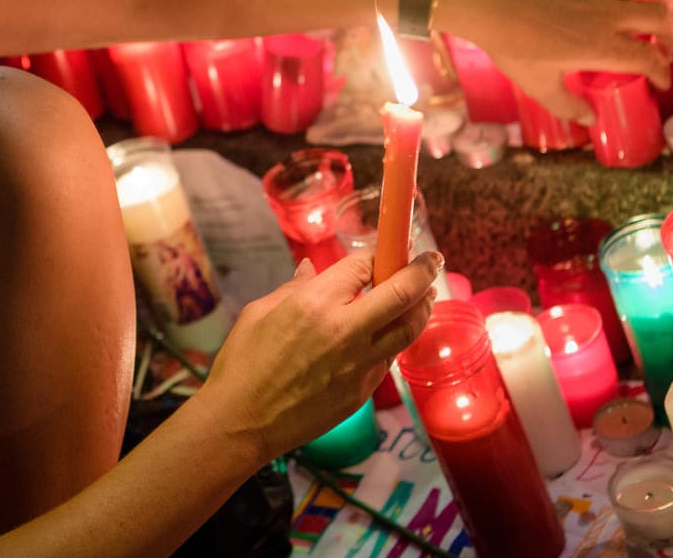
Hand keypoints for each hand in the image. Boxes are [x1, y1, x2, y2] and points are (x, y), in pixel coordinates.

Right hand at [196, 251, 440, 461]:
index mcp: (314, 304)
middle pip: (402, 293)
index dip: (377, 254)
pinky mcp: (362, 392)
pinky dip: (395, 339)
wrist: (242, 422)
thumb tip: (311, 271)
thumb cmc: (241, 364)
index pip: (363, 267)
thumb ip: (293, 288)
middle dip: (422, 270)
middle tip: (431, 261)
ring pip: (408, 329)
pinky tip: (390, 333)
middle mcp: (344, 331)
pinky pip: (388, 358)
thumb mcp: (259, 313)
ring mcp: (358, 365)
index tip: (386, 250)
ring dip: (422, 306)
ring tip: (426, 295)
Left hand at [448, 0, 672, 123]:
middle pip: (659, 19)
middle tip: (667, 46)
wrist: (487, 6)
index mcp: (600, 47)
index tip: (662, 81)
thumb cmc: (511, 48)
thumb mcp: (539, 86)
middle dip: (672, 35)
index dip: (662, 72)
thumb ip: (567, 106)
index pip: (649, 59)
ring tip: (665, 8)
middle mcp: (607, 14)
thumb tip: (589, 121)